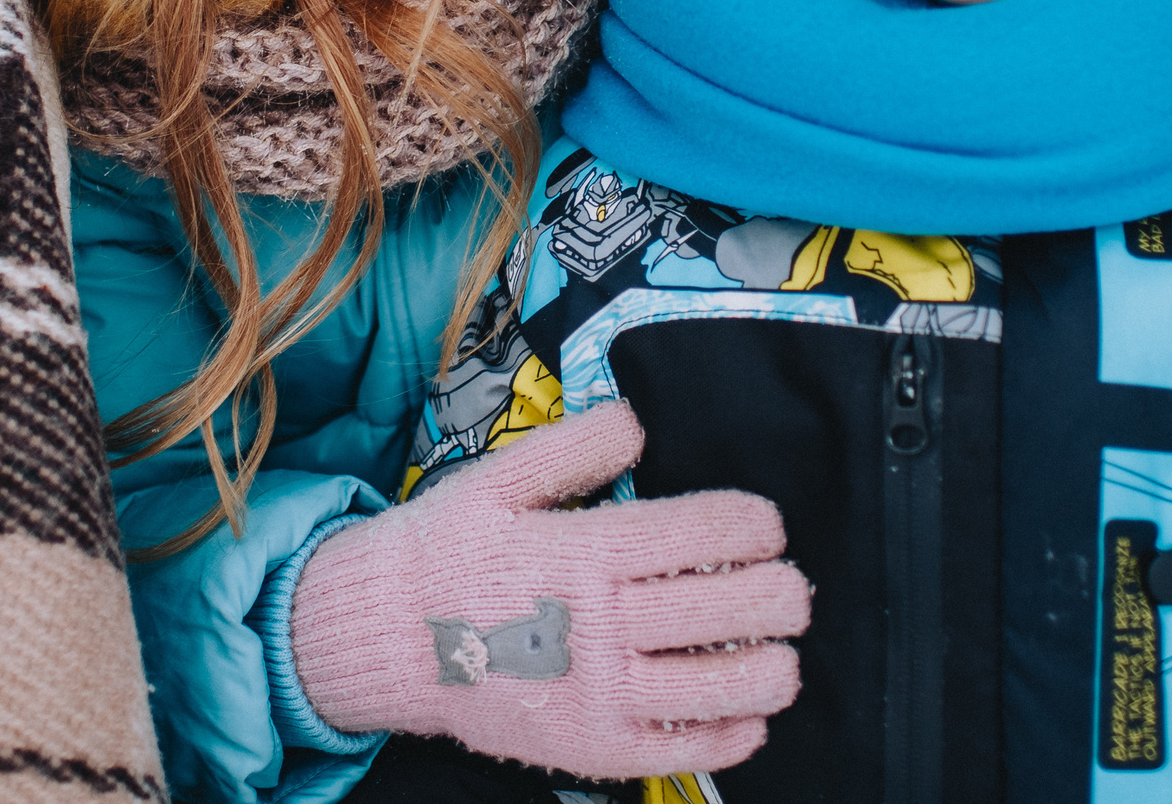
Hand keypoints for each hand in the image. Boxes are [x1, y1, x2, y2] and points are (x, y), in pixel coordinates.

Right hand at [289, 402, 809, 778]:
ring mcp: (598, 695)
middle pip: (731, 605)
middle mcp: (599, 624)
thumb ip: (576, 446)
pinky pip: (685, 749)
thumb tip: (641, 422)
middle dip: (781, 593)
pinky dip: (733, 734)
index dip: (756, 525)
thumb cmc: (448, 551)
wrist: (385, 638)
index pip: (707, 530)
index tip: (765, 527)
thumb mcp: (500, 478)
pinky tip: (747, 712)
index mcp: (584, 551)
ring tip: (778, 649)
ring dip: (772, 665)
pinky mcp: (593, 747)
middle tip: (787, 586)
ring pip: (723, 684)